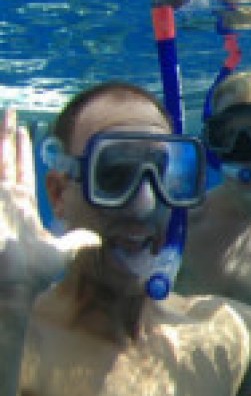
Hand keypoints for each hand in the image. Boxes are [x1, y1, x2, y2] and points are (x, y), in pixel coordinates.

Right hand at [0, 109, 99, 294]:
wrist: (13, 284)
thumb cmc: (31, 272)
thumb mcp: (61, 251)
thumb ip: (77, 240)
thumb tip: (96, 238)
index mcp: (21, 205)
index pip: (21, 170)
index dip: (21, 151)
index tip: (23, 131)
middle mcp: (6, 197)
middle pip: (7, 158)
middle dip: (8, 135)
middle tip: (11, 111)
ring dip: (1, 137)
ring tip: (6, 114)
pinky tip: (0, 137)